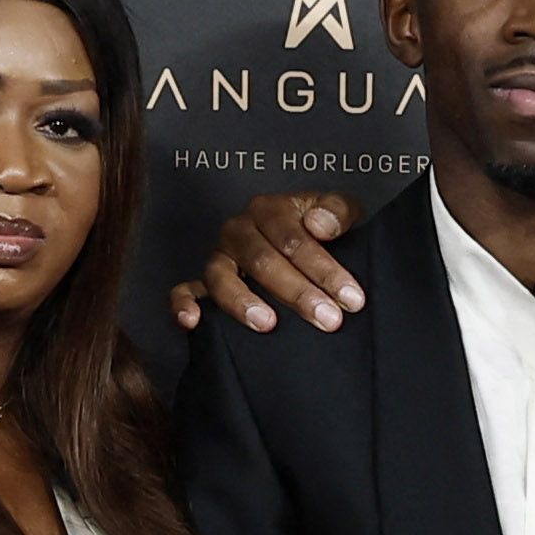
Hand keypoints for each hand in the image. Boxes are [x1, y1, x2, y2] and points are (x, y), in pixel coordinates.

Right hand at [165, 189, 373, 334]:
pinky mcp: (203, 283)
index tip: (352, 298)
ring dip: (243, 302)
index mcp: (269, 209)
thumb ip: (337, 212)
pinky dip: (183, 305)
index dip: (324, 269)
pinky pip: (184, 291)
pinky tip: (192, 322)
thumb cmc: (322, 230)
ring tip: (268, 324)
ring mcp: (218, 258)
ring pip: (222, 278)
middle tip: (328, 319)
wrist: (303, 241)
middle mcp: (238, 230)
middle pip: (262, 261)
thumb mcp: (339, 212)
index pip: (294, 239)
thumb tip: (318, 225)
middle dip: (298, 292)